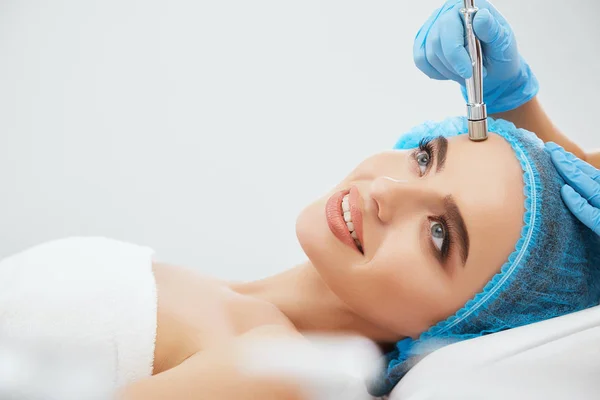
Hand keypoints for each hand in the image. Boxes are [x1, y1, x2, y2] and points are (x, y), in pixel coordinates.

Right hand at [413, 0, 538, 113]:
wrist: (494, 68)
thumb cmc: (498, 53)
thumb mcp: (503, 42)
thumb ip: (492, 30)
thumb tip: (480, 18)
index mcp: (466, 9)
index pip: (449, 26)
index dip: (455, 51)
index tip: (467, 70)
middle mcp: (446, 14)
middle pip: (436, 42)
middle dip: (452, 65)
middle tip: (469, 75)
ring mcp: (433, 28)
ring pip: (428, 55)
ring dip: (447, 71)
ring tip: (463, 74)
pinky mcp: (424, 43)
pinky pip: (420, 60)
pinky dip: (435, 72)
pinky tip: (450, 72)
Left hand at [546, 142, 599, 234]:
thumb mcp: (594, 224)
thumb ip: (589, 207)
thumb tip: (568, 195)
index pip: (594, 180)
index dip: (576, 166)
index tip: (557, 153)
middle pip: (592, 180)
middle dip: (570, 163)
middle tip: (549, 148)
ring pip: (593, 191)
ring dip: (573, 174)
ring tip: (554, 159)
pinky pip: (594, 218)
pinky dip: (580, 205)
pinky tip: (565, 193)